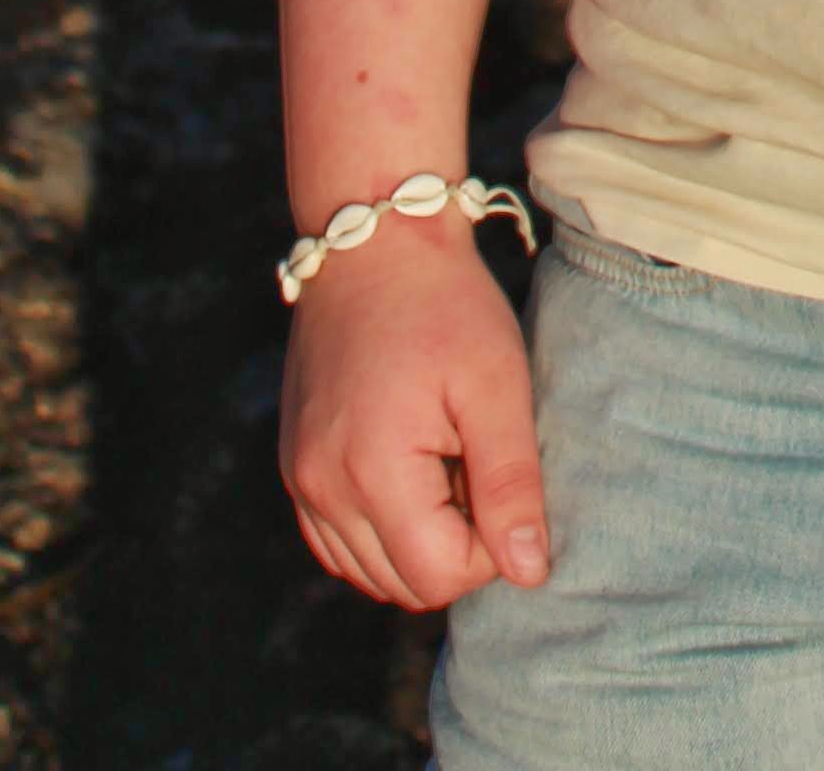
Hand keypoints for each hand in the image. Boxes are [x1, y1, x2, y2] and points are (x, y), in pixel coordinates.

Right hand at [280, 213, 551, 612]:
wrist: (374, 239)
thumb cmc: (445, 305)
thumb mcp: (497, 385)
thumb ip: (512, 485)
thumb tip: (529, 574)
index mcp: (371, 472)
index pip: (440, 576)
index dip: (490, 545)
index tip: (501, 474)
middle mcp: (320, 488)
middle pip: (402, 584)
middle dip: (453, 544)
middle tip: (473, 459)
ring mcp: (299, 479)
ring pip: (368, 571)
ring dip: (416, 539)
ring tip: (442, 457)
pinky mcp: (294, 466)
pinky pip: (337, 542)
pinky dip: (379, 528)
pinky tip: (410, 467)